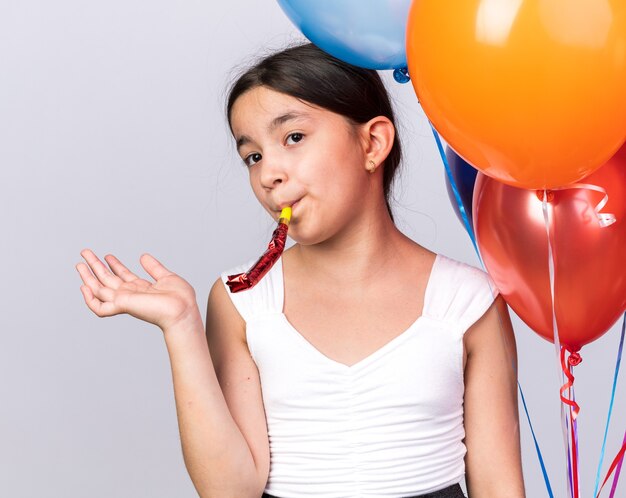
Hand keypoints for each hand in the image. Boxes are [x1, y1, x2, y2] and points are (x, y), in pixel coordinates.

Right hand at [76, 249, 198, 330]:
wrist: (183, 310)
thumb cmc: (180, 298)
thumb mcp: (166, 276)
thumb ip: (154, 267)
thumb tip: (143, 256)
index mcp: (141, 288)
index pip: (122, 275)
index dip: (114, 265)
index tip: (107, 256)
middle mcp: (130, 294)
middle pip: (107, 279)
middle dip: (96, 265)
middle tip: (85, 252)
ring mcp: (125, 300)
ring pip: (99, 290)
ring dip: (88, 276)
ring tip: (80, 263)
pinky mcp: (123, 305)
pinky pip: (100, 308)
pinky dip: (90, 299)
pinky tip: (84, 286)